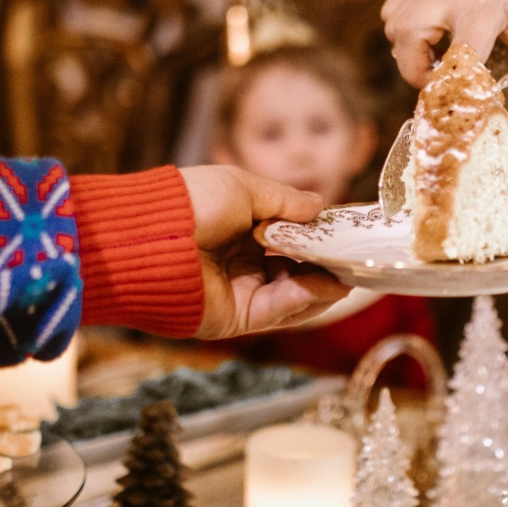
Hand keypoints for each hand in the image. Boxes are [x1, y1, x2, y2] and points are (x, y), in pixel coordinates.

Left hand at [179, 165, 349, 338]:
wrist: (151, 238)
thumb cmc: (192, 203)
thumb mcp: (243, 188)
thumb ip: (284, 201)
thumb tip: (320, 205)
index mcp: (238, 227)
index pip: (287, 236)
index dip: (316, 235)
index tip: (347, 231)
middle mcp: (240, 261)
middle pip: (294, 268)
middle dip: (326, 263)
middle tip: (356, 256)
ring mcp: (239, 291)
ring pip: (292, 294)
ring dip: (322, 283)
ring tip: (348, 273)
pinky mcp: (236, 317)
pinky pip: (277, 309)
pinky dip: (304, 298)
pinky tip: (327, 285)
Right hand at [381, 0, 507, 133]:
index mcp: (485, 4)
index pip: (457, 56)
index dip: (454, 88)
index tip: (463, 106)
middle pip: (408, 38)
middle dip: (418, 71)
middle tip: (445, 81)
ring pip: (394, 27)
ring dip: (410, 53)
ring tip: (442, 59)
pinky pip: (392, 12)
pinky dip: (404, 33)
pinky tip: (432, 38)